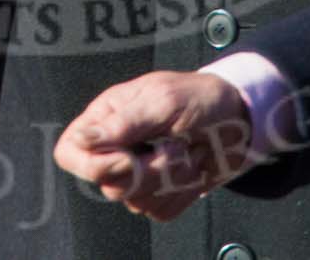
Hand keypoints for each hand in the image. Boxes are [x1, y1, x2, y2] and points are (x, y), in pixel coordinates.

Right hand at [54, 72, 254, 221]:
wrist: (240, 119)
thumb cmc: (201, 98)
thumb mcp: (163, 101)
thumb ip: (123, 123)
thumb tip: (81, 140)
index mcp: (108, 117)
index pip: (70, 152)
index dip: (91, 165)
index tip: (127, 159)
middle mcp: (117, 147)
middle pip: (106, 184)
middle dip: (147, 171)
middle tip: (174, 146)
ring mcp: (138, 173)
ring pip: (134, 202)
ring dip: (171, 179)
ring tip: (187, 150)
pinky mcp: (160, 193)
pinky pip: (160, 211)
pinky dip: (182, 193)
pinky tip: (193, 168)